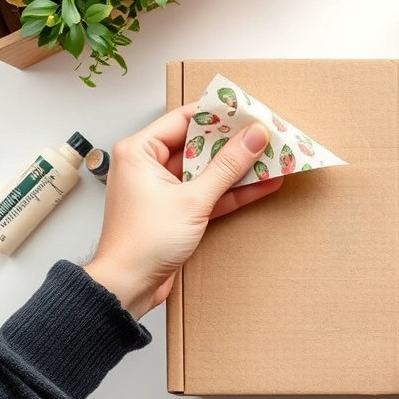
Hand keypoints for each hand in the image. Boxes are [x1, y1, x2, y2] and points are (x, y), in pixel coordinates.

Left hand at [84, 102, 282, 319]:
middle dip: (234, 142)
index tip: (248, 111)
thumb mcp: (193, 200)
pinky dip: (232, 191)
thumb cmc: (142, 243)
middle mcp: (148, 166)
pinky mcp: (177, 211)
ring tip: (271, 158)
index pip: (184, 118)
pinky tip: (262, 184)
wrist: (127, 287)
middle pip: (199, 143)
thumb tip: (253, 138)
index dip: (219, 114)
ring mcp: (164, 189)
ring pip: (207, 170)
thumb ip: (227, 167)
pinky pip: (209, 193)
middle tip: (264, 134)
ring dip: (238, 168)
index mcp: (139, 151)